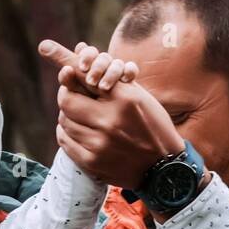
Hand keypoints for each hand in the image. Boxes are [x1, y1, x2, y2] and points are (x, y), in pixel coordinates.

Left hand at [38, 38, 184, 188]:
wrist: (164, 168)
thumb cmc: (152, 126)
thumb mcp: (140, 97)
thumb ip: (113, 80)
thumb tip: (78, 60)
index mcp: (124, 99)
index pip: (84, 78)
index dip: (68, 72)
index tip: (63, 70)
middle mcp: (110, 121)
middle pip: (66, 100)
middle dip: (66, 94)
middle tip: (71, 94)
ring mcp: (99, 144)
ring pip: (64, 121)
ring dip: (67, 115)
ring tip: (78, 115)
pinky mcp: (92, 162)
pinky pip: (65, 141)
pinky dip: (66, 133)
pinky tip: (76, 131)